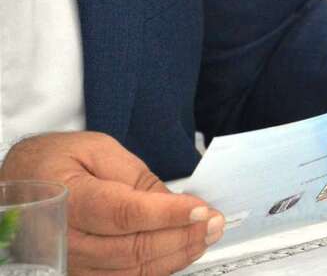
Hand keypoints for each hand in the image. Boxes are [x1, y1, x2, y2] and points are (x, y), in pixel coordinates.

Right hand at [0, 132, 224, 274]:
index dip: (167, 214)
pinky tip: (182, 251)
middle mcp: (63, 239)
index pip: (123, 213)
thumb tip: (180, 204)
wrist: (23, 181)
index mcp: (67, 197)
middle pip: (131, 247)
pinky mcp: (80, 274)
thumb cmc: (59, 161)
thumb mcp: (99, 150)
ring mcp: (69, 263)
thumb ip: (137, 178)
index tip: (202, 209)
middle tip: (215, 222)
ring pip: (131, 270)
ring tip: (207, 235)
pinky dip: (158, 268)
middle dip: (182, 236)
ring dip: (176, 255)